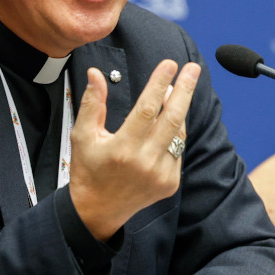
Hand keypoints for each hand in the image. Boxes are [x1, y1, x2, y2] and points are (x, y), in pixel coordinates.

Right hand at [69, 59, 200, 239]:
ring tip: (177, 90)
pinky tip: (169, 120)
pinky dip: (176, 132)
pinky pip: (178, 150)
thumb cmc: (88, 170)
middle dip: (185, 89)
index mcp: (123, 149)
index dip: (159, 84)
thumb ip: (92, 103)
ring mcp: (161, 175)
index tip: (169, 64)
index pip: (148, 109)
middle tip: (192, 69)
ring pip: (179, 133)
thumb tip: (96, 74)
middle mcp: (145, 162)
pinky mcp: (170, 183)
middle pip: (173, 118)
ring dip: (180, 108)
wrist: (98, 210)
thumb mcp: (82, 135)